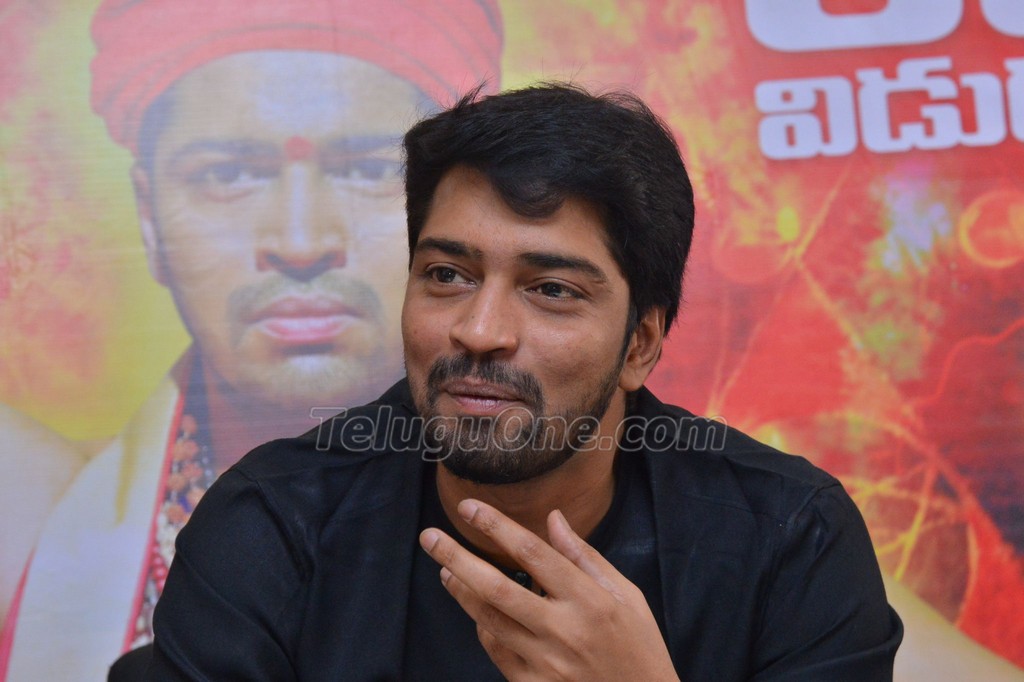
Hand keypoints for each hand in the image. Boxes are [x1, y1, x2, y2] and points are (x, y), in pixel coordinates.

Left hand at [419, 499, 678, 681]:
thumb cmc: (639, 646)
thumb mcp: (626, 595)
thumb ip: (585, 556)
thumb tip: (553, 518)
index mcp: (589, 601)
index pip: (532, 553)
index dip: (497, 526)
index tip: (469, 507)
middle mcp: (562, 630)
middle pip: (496, 587)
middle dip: (457, 558)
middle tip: (429, 537)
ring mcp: (545, 662)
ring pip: (488, 619)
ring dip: (461, 591)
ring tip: (445, 569)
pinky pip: (496, 650)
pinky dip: (481, 626)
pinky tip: (474, 609)